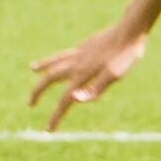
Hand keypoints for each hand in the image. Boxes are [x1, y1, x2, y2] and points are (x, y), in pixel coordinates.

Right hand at [27, 27, 146, 131]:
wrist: (130, 30)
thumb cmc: (126, 54)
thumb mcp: (116, 75)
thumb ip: (95, 88)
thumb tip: (74, 99)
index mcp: (84, 75)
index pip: (65, 100)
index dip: (56, 116)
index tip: (48, 130)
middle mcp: (76, 64)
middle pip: (50, 80)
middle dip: (38, 92)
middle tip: (30, 105)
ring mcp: (78, 54)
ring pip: (53, 63)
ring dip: (41, 71)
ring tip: (31, 70)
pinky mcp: (83, 47)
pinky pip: (62, 54)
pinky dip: (52, 58)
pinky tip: (51, 59)